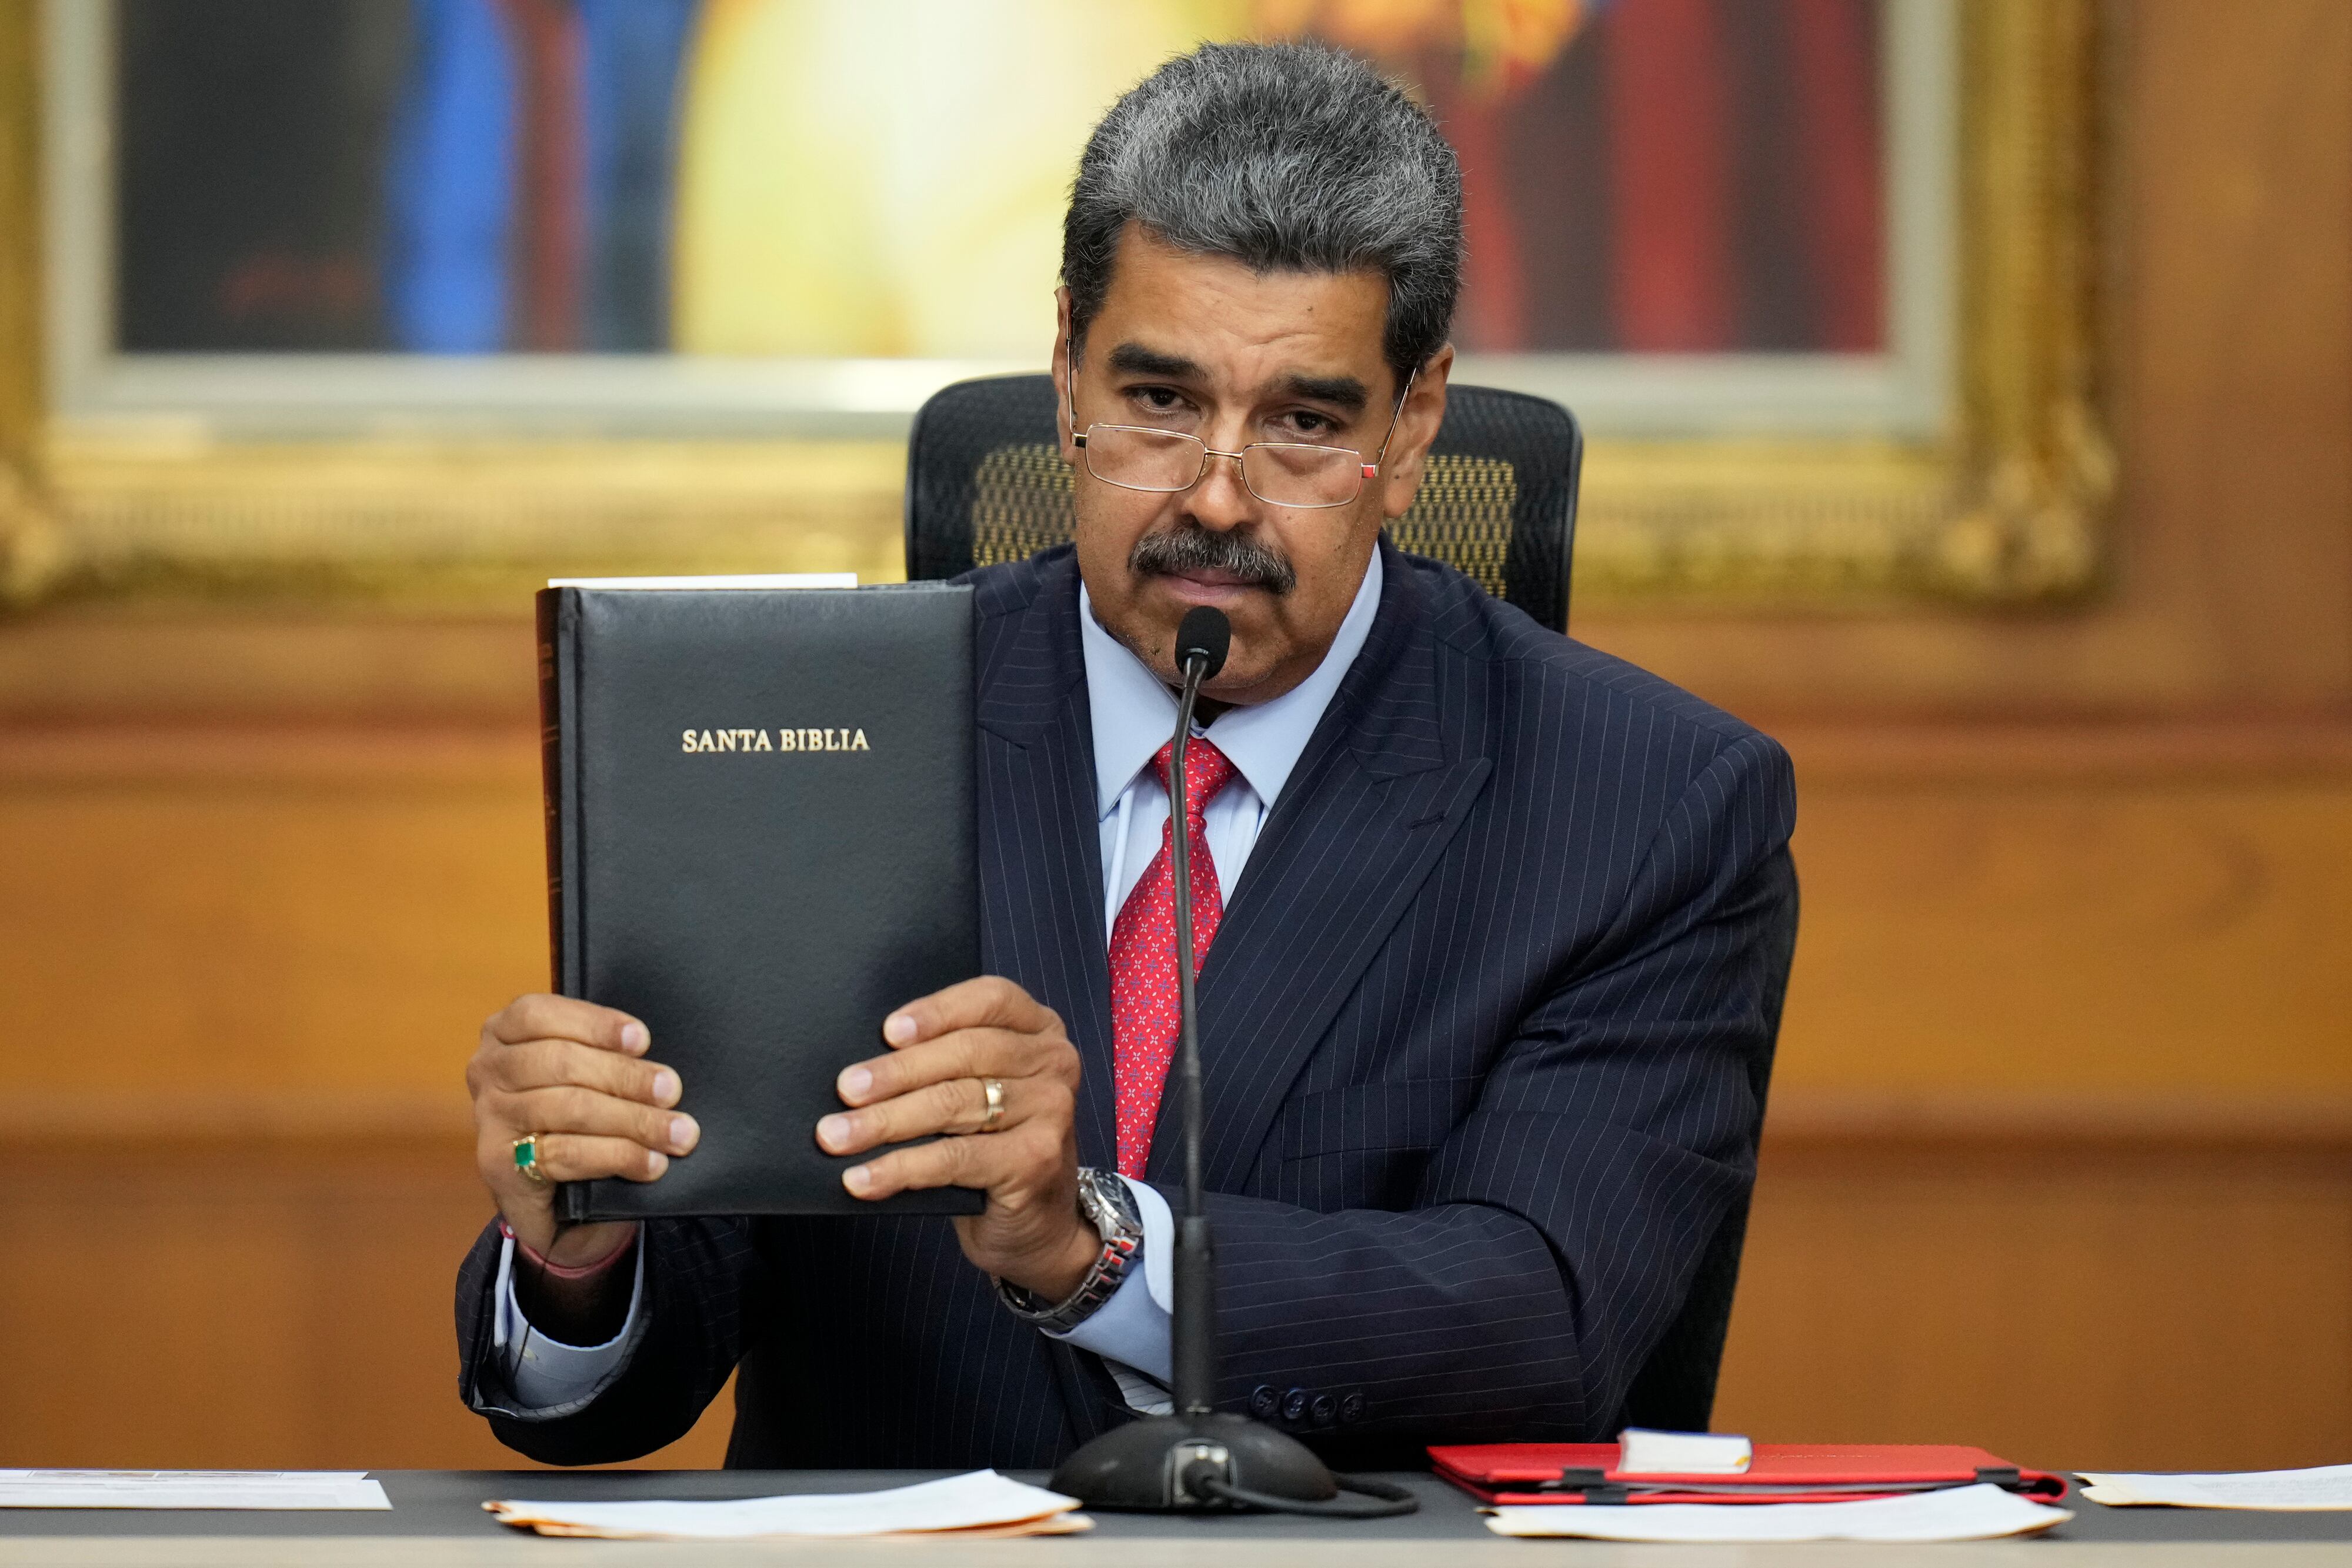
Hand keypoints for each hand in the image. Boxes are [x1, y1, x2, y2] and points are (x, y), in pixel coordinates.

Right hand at [466, 994, 699, 1267]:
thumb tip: (660, 1066)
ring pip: (568, 1108)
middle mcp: (488, 1070)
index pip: (539, 1014)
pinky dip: (616, 1156)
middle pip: (560, 1062)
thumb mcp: (583, 1071)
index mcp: (504, 1032)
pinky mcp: (498, 1164)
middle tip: (671, 1091)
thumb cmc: (575, 1113)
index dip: (594, 1023)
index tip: (642, 1040)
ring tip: (676, 1133)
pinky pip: (565, 1154)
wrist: (551, 1194)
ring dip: (631, 1120)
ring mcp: (489, 1117)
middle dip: (625, 1077)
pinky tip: (650, 1163)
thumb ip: (603, 1053)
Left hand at [819, 976, 1094, 1301]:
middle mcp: (1054, 1061)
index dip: (937, 1011)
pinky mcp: (1037, 1159)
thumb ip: (942, 1065)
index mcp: (1039, 1029)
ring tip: (837, 1136)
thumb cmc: (992, 1145)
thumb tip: (859, 1066)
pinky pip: (955, 1158)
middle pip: (966, 1053)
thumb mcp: (977, 1091)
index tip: (887, 1031)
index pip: (990, 998)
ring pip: (955, 1103)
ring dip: (886, 1121)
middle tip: (845, 1089)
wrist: (1038, 1224)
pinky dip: (901, 1168)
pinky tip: (863, 1179)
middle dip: (897, 1072)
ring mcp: (1052, 1109)